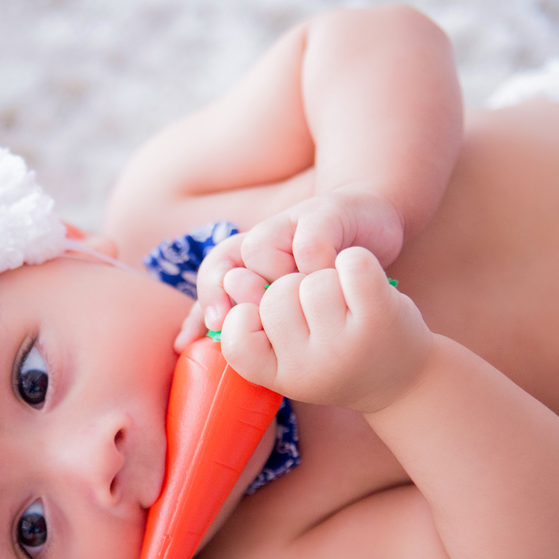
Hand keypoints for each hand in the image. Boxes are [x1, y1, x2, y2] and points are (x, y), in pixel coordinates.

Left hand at [186, 187, 405, 341]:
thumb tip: (182, 344)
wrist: (376, 230)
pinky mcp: (323, 213)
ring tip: (304, 297)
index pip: (211, 278)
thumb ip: (240, 320)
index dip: (207, 302)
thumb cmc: (330, 274)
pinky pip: (308, 244)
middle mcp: (263, 240)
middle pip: (225, 265)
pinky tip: (331, 278)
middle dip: (235, 294)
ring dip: (279, 281)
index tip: (216, 326)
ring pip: (259, 253)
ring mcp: (289, 224)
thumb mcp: (285, 303)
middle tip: (259, 317)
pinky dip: (317, 265)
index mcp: (248, 261)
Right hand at [218, 246, 431, 412]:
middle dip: (295, 286)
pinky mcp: (379, 318)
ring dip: (328, 275)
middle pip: (276, 295)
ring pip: (314, 279)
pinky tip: (366, 283)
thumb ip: (243, 308)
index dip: (245, 313)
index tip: (270, 319)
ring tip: (345, 302)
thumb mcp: (282, 343)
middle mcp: (306, 368)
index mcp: (276, 375)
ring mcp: (343, 346)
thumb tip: (232, 280)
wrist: (405, 373)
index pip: (234, 337)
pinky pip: (353, 264)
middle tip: (318, 311)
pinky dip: (357, 260)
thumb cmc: (330, 346)